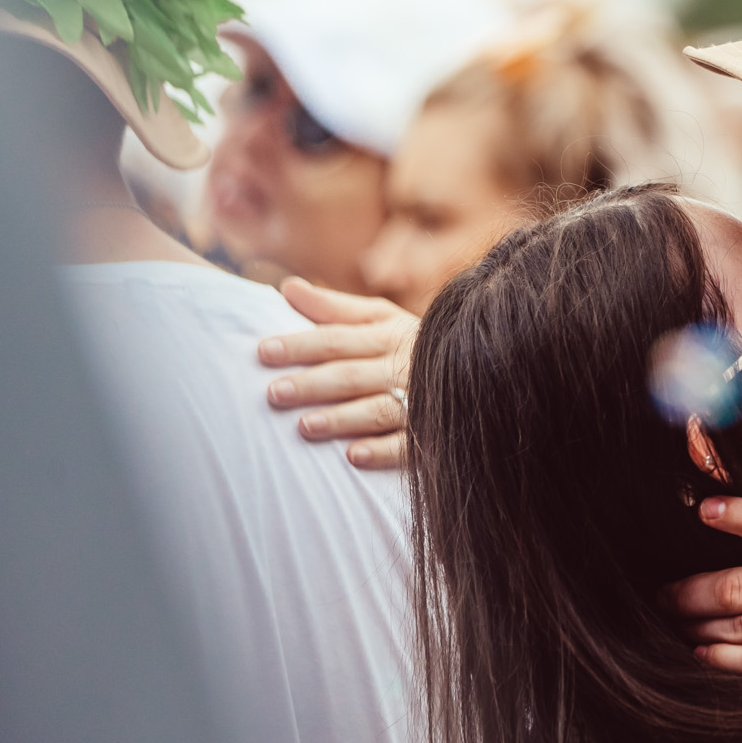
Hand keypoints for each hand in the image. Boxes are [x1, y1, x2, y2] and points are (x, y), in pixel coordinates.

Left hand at [259, 277, 417, 469]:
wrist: (478, 370)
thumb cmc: (408, 345)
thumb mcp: (379, 318)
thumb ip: (333, 307)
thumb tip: (288, 286)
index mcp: (389, 335)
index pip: (338, 339)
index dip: (301, 345)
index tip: (264, 351)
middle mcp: (404, 365)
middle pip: (352, 375)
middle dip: (312, 384)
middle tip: (274, 393)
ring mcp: (421, 400)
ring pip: (377, 409)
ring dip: (341, 418)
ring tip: (304, 426)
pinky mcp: (432, 433)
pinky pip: (408, 443)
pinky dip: (382, 449)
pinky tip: (354, 456)